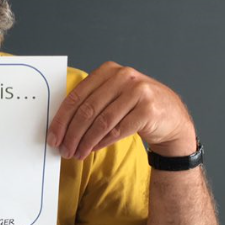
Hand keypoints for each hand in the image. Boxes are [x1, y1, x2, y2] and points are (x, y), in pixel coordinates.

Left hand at [47, 61, 196, 159]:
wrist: (171, 117)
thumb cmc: (135, 108)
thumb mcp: (113, 97)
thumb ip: (90, 103)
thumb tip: (61, 128)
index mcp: (109, 71)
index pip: (77, 96)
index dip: (62, 119)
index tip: (53, 136)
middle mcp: (124, 76)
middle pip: (87, 110)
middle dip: (72, 133)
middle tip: (63, 149)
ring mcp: (138, 92)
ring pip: (102, 122)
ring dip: (85, 142)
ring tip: (76, 153)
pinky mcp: (148, 110)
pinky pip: (118, 130)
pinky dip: (102, 142)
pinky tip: (92, 150)